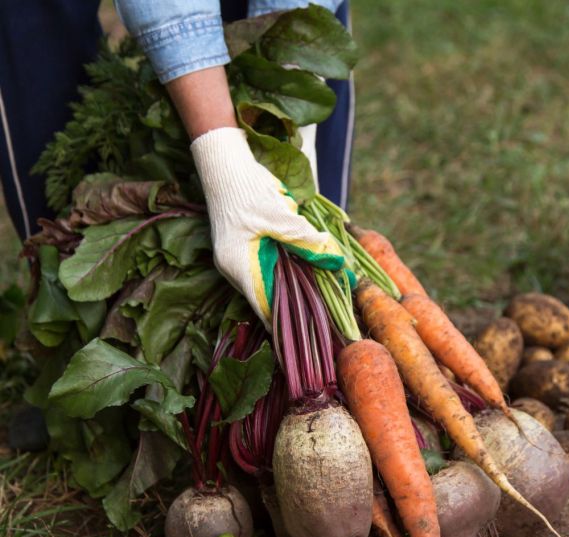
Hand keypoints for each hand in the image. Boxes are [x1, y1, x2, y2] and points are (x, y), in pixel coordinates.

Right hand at [191, 127, 342, 321]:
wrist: (225, 165)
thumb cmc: (247, 190)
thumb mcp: (281, 216)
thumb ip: (305, 240)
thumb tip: (334, 258)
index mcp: (237, 266)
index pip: (263, 306)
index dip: (286, 321)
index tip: (310, 331)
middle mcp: (234, 268)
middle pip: (268, 296)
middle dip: (296, 301)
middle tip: (326, 311)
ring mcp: (237, 259)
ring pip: (270, 281)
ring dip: (293, 283)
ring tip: (322, 291)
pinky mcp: (244, 250)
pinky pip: (268, 267)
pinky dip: (287, 268)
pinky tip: (306, 266)